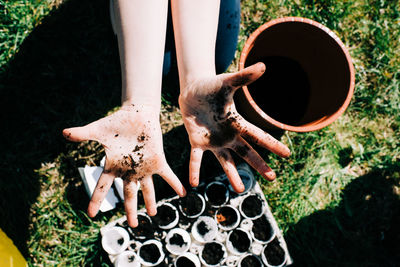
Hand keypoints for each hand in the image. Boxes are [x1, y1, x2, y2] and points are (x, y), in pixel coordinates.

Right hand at [63, 104, 185, 226]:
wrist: (136, 114)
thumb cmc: (117, 123)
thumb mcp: (98, 130)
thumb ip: (83, 134)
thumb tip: (64, 133)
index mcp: (114, 166)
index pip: (102, 187)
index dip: (96, 200)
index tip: (91, 214)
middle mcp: (129, 171)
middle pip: (129, 194)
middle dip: (130, 210)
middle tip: (133, 225)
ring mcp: (144, 167)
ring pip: (148, 189)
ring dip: (151, 202)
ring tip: (154, 214)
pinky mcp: (158, 160)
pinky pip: (167, 175)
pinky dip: (174, 184)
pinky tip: (183, 193)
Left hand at [179, 63, 289, 191]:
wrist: (192, 91)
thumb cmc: (212, 86)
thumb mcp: (228, 83)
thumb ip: (244, 77)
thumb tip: (263, 66)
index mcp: (237, 123)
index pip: (258, 135)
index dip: (272, 144)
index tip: (287, 154)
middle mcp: (228, 135)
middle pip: (247, 152)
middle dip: (259, 165)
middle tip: (272, 177)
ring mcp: (213, 141)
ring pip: (226, 161)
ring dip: (232, 175)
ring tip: (240, 189)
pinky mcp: (197, 142)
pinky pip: (196, 159)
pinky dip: (195, 170)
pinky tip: (193, 183)